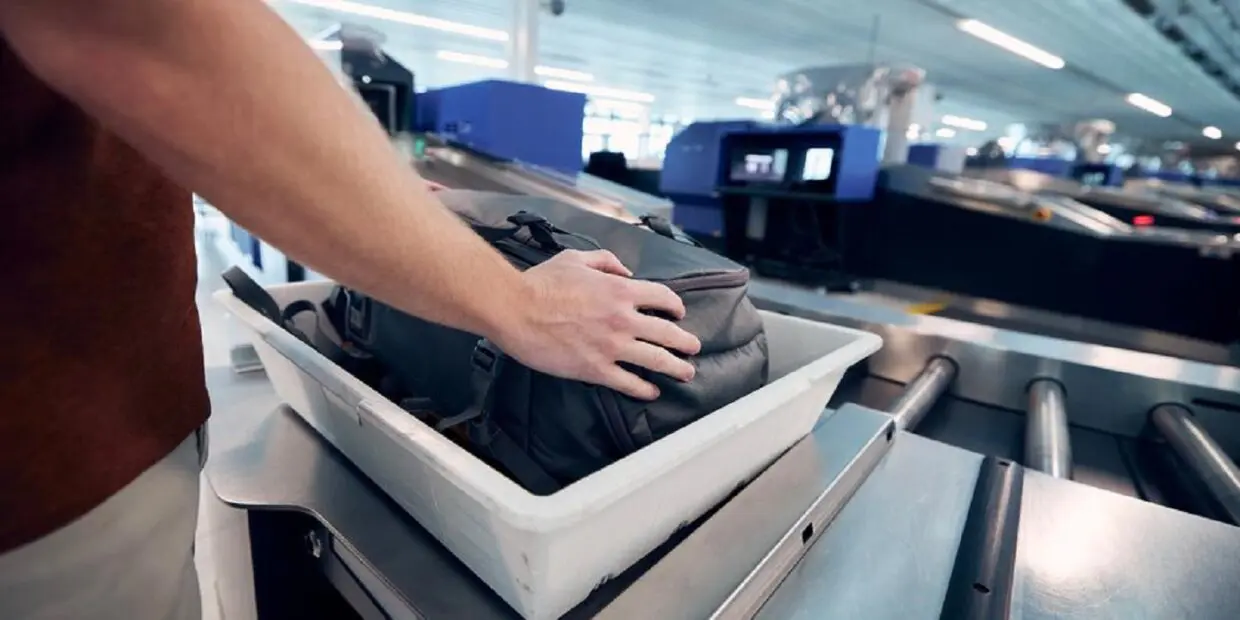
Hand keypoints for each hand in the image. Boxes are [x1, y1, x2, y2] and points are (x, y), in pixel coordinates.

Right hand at [491, 250, 701, 399]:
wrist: (515, 310)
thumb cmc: (541, 283)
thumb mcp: (576, 259)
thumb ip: (606, 261)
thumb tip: (625, 270)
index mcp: (620, 290)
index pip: (663, 298)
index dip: (676, 307)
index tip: (679, 313)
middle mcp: (622, 319)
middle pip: (668, 333)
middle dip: (686, 342)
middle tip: (694, 347)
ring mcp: (611, 346)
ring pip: (656, 360)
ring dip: (676, 367)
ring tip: (686, 372)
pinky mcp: (595, 369)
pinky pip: (628, 382)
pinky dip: (644, 388)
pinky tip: (651, 391)